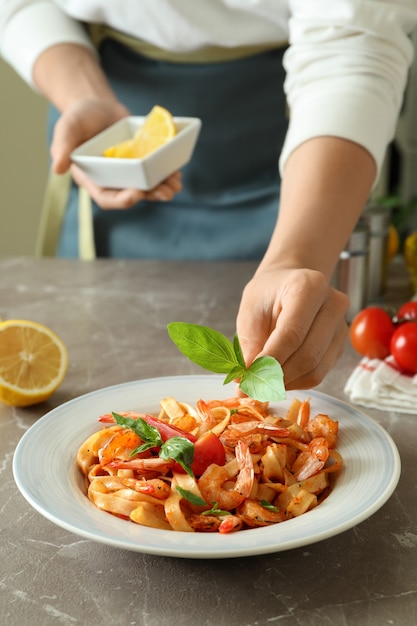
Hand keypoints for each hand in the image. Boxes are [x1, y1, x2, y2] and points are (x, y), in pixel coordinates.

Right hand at [50, 97, 182, 207]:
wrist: (97, 105)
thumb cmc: (78, 117)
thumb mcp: (67, 128)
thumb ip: (62, 147)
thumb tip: (57, 169)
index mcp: (93, 179)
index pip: (107, 197)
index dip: (121, 200)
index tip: (136, 194)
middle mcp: (113, 180)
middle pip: (132, 194)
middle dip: (150, 196)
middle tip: (166, 193)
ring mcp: (129, 172)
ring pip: (147, 186)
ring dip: (162, 188)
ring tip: (176, 185)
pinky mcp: (141, 161)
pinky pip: (155, 172)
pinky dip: (166, 173)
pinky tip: (177, 172)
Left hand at [236, 266, 348, 389]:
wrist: (288, 285)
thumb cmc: (268, 295)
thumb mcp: (249, 312)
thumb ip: (249, 345)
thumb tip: (247, 383)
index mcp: (309, 287)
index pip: (292, 334)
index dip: (270, 361)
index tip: (249, 377)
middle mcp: (333, 304)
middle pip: (308, 355)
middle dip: (277, 376)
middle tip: (253, 386)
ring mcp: (341, 326)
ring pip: (316, 370)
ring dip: (286, 382)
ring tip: (263, 381)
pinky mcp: (340, 345)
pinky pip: (319, 373)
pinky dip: (296, 381)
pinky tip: (279, 375)